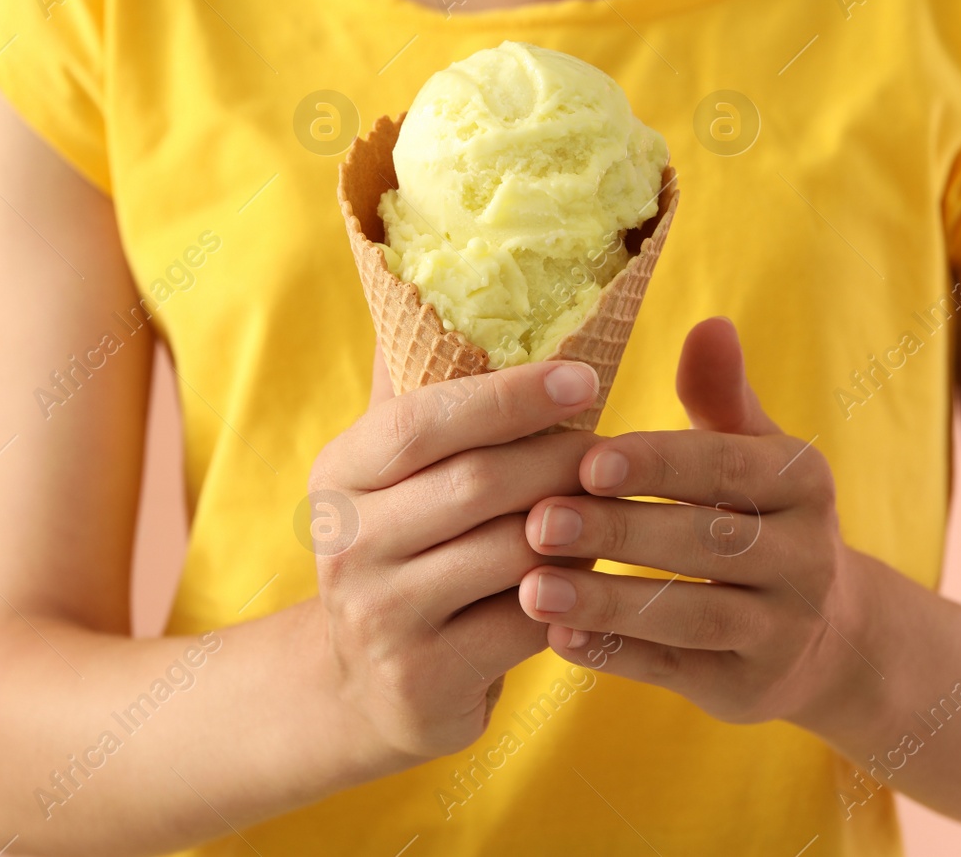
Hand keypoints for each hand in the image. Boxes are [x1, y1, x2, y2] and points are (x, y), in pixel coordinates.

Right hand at [307, 353, 601, 758]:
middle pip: (478, 484)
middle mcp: (346, 544)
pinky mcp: (424, 682)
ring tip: (620, 504)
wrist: (368, 686)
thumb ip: (421, 388)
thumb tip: (442, 272)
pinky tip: (601, 574)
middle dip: (562, 459)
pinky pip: (527, 623)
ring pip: (512, 553)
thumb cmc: (409, 550)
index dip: (509, 396)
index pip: (423, 420)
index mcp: (339, 474)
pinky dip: (575, 593)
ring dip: (580, 526)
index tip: (584, 376)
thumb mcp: (394, 473)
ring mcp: (379, 618)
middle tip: (621, 446)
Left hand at [516, 317, 860, 726]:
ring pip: (690, 613)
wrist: (824, 633)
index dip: (655, 464)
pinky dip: (618, 655)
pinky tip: (557, 638)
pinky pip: (678, 670)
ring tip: (531, 588)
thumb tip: (709, 323)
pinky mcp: (751, 688)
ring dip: (607, 600)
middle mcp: (806, 557)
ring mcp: (783, 629)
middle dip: (617, 532)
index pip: (724, 467)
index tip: (586, 461)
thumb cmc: (756, 516)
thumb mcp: (751, 452)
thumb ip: (720, 395)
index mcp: (802, 483)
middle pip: (704, 542)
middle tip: (537, 521)